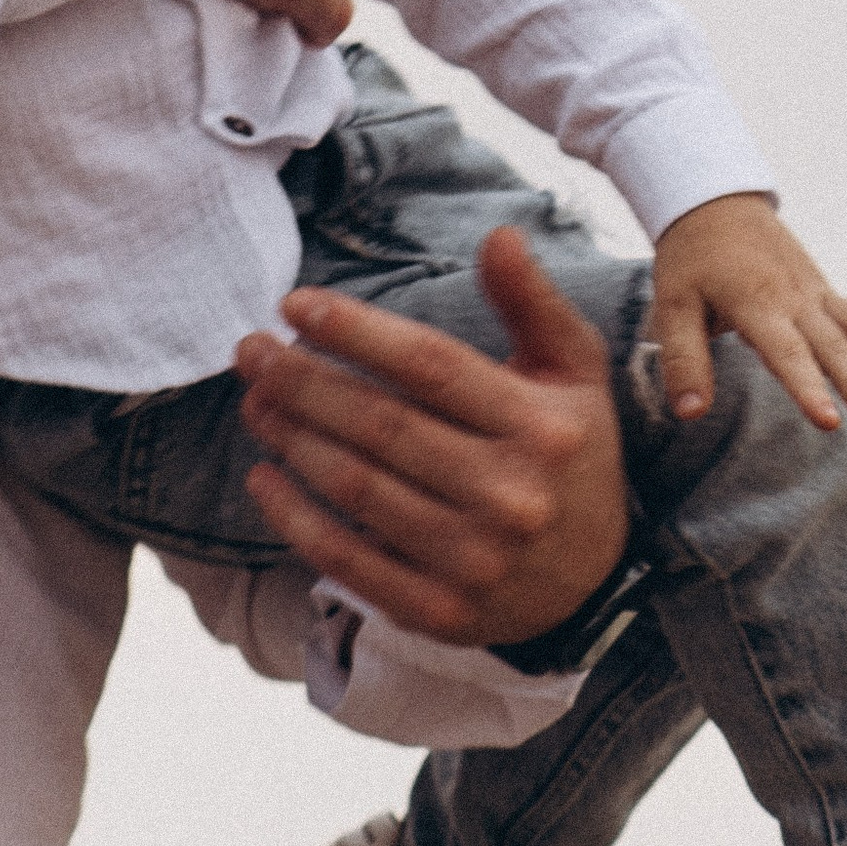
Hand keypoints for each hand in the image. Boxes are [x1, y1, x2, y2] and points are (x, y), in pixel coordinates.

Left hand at [235, 226, 630, 645]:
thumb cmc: (571, 456)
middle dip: (303, 382)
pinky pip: (349, 561)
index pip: (431, 367)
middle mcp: (509, 495)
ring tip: (255, 401)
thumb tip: (498, 235)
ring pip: (358, 489)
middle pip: (382, 426)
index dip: (356, 331)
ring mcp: (473, 560)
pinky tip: (264, 478)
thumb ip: (534, 304)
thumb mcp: (574, 374)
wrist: (594, 582)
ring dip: (292, 439)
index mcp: (542, 428)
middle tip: (252, 351)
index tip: (294, 305)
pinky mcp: (439, 610)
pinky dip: (296, 519)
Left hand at [650, 191, 846, 434]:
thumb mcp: (672, 305)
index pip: (786, 353)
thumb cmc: (691, 261)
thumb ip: (684, 361)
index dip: (808, 388)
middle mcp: (796, 300)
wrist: (718, 205)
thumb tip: (690, 414)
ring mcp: (817, 296)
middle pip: (836, 349)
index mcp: (757, 302)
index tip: (829, 423)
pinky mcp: (827, 296)